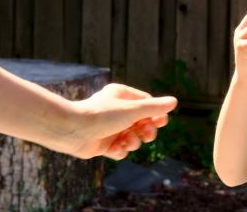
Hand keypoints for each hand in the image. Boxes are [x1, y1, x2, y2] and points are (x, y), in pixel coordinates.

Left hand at [50, 84, 176, 160]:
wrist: (72, 130)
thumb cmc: (102, 115)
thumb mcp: (132, 110)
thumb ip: (154, 108)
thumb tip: (174, 102)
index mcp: (122, 95)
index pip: (147, 104)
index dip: (156, 114)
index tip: (161, 122)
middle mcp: (116, 110)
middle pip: (143, 122)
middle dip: (146, 131)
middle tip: (146, 135)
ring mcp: (110, 127)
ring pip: (133, 138)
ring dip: (133, 142)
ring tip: (126, 141)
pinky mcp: (103, 143)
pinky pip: (120, 149)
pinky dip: (120, 150)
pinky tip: (114, 149)